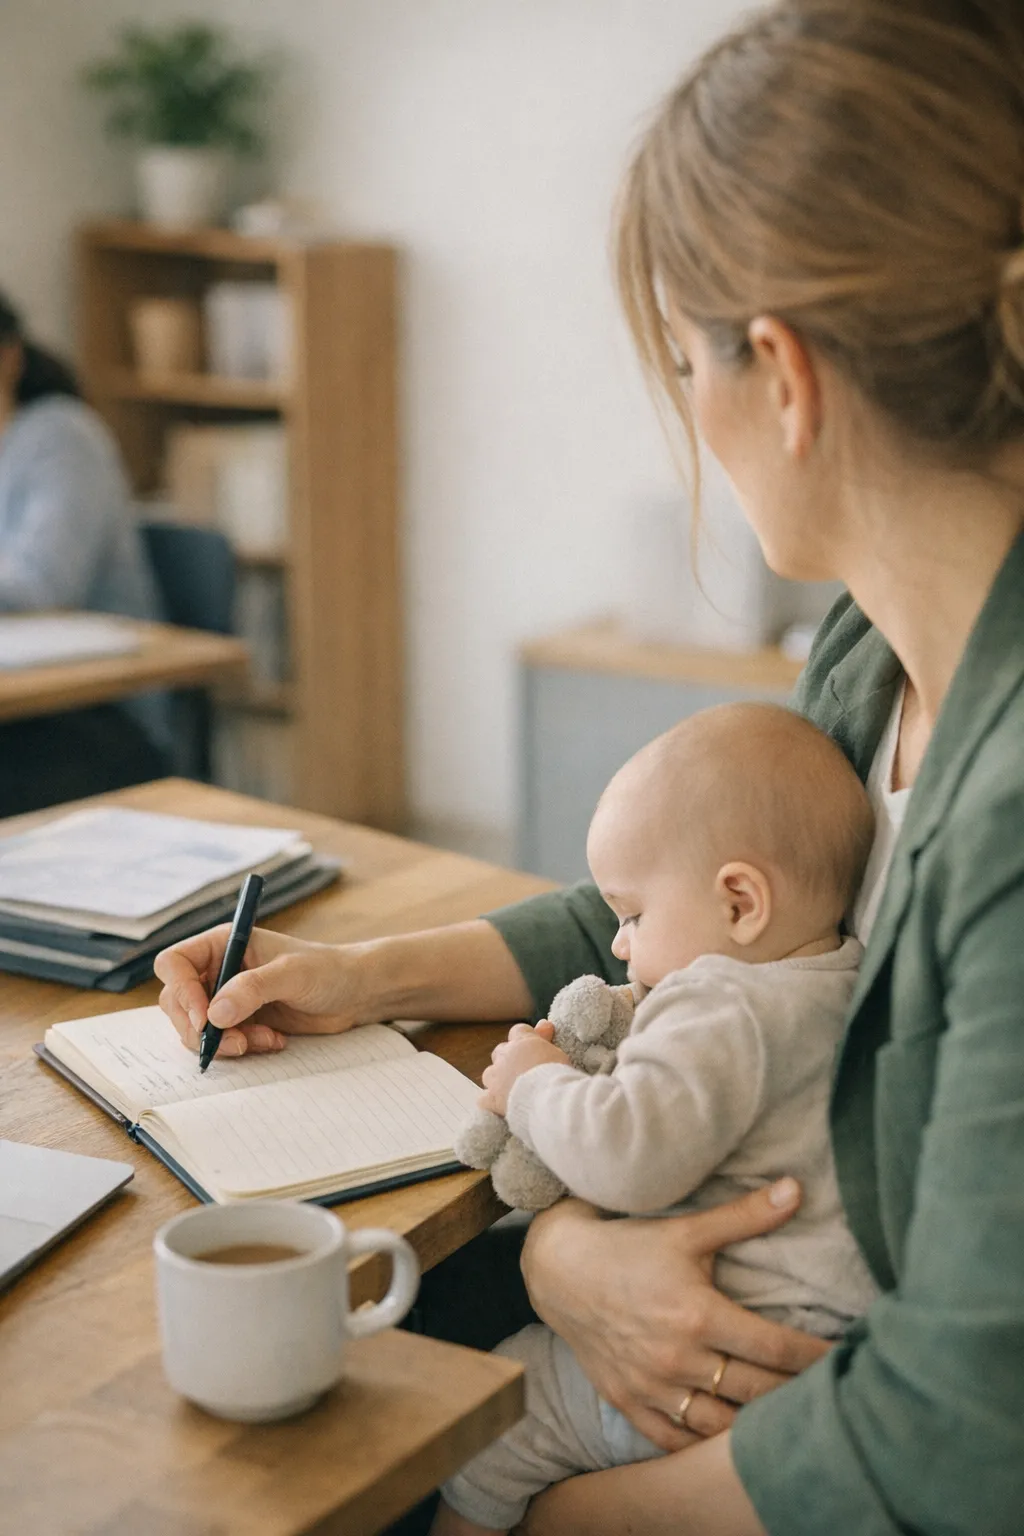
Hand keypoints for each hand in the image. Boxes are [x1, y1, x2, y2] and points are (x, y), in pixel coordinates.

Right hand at [154, 925, 374, 1057]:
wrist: (354, 993)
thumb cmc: (327, 970)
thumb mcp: (291, 974)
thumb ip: (253, 989)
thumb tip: (214, 1014)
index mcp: (223, 944)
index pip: (174, 963)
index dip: (181, 991)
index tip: (204, 1018)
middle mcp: (218, 969)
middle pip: (177, 1002)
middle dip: (201, 1028)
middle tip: (234, 1042)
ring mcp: (226, 998)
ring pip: (196, 1028)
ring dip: (224, 1042)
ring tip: (262, 1040)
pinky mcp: (240, 1022)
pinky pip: (221, 1042)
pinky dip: (242, 1047)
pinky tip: (273, 1041)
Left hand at [479, 1021, 569, 1113]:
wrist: (547, 1097)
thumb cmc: (556, 1073)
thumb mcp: (557, 1051)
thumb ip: (545, 1038)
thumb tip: (543, 1024)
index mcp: (521, 1042)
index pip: (518, 1031)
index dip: (525, 1038)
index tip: (535, 1045)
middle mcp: (505, 1057)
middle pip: (500, 1051)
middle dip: (509, 1058)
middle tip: (524, 1069)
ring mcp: (496, 1078)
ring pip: (489, 1073)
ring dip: (498, 1078)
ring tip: (512, 1088)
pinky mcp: (492, 1098)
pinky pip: (484, 1099)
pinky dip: (491, 1101)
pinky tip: (499, 1105)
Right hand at [521, 1181, 830, 1452]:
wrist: (558, 1268)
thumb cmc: (628, 1244)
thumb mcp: (687, 1229)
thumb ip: (745, 1216)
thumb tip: (797, 1189)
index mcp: (698, 1315)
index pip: (775, 1347)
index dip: (816, 1356)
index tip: (847, 1358)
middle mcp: (677, 1358)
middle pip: (756, 1392)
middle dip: (796, 1394)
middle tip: (829, 1394)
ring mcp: (652, 1386)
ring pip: (719, 1427)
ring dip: (754, 1428)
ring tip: (785, 1421)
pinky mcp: (629, 1401)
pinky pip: (674, 1441)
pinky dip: (703, 1447)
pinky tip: (727, 1443)